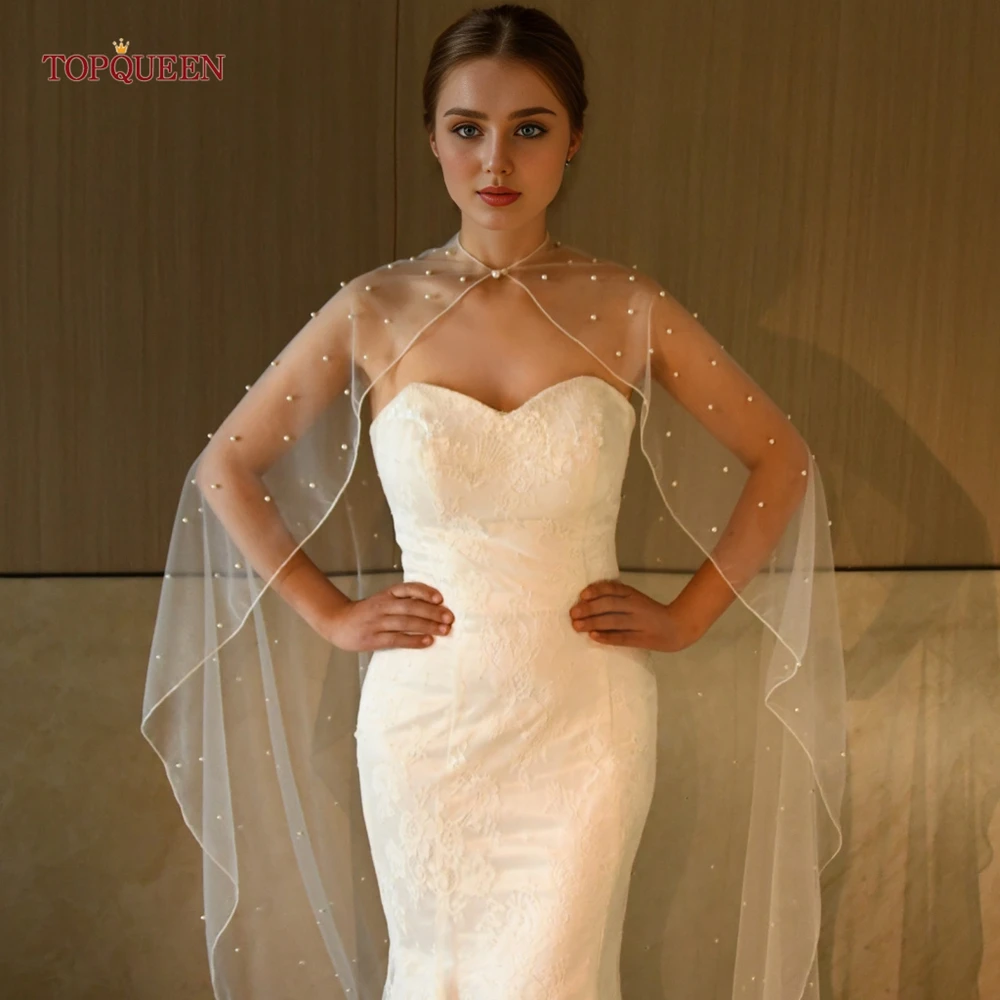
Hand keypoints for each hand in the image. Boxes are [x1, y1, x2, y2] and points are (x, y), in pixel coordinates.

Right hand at [321, 582, 453, 651]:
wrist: (337, 622)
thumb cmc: (367, 612)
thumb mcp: (383, 600)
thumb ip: (403, 601)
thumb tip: (434, 606)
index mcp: (387, 593)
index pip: (408, 588)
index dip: (425, 592)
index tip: (440, 598)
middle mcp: (383, 605)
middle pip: (410, 606)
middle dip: (432, 612)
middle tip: (450, 618)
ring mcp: (377, 622)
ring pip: (406, 622)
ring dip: (427, 626)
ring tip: (444, 630)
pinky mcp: (373, 638)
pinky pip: (396, 639)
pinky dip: (413, 640)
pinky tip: (428, 642)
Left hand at [569, 579, 696, 652]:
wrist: (676, 628)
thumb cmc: (648, 612)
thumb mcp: (634, 599)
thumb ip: (616, 597)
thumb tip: (585, 599)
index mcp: (632, 594)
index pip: (613, 589)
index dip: (597, 591)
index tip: (582, 595)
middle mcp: (635, 606)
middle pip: (610, 605)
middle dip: (589, 608)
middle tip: (573, 613)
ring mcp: (639, 623)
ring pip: (613, 621)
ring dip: (593, 623)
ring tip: (577, 626)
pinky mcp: (641, 639)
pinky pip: (622, 638)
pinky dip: (607, 637)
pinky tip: (593, 637)